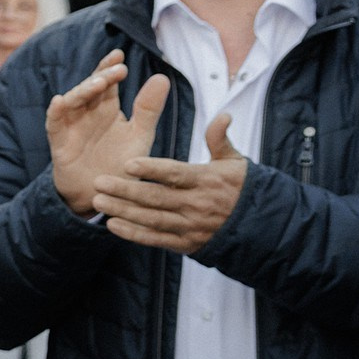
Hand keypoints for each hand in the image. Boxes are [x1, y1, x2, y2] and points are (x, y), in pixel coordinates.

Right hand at [47, 49, 170, 216]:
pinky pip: (54, 123)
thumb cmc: (120, 165)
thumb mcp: (139, 136)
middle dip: (101, 76)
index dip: (110, 67)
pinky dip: (55, 111)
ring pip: (73, 100)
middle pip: (90, 87)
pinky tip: (59, 101)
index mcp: (107, 108)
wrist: (101, 196)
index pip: (107, 82)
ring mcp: (72, 125)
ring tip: (98, 83)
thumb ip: (148, 109)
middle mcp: (88, 112)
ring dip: (83, 90)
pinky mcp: (60, 141)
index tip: (119, 54)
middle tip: (117, 69)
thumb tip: (162, 77)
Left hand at [91, 113, 247, 253]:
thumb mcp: (234, 161)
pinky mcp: (186, 244)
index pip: (175, 174)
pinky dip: (134, 234)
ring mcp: (191, 226)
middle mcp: (197, 204)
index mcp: (207, 180)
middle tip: (99, 182)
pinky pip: (156, 239)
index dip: (151, 170)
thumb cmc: (240, 187)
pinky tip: (113, 225)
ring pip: (152, 219)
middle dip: (125, 190)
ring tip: (99, 201)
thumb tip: (223, 115)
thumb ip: (219, 139)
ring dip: (123, 211)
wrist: (260, 225)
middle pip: (157, 198)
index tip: (127, 163)